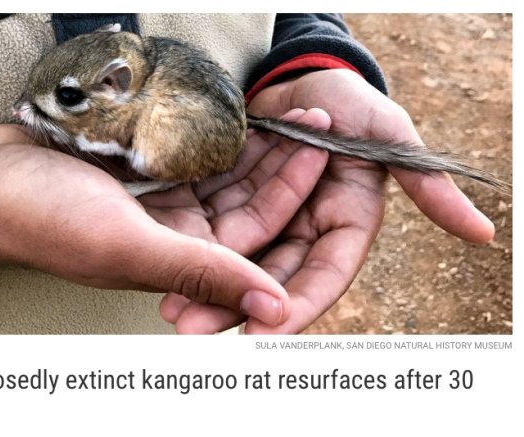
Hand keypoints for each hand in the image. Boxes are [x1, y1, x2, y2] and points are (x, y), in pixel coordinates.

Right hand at [0, 124, 322, 325]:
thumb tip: (277, 310)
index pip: (256, 231)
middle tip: (318, 122)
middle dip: (283, 161)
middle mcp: (177, 231)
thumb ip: (204, 274)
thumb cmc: (43, 220)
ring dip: (258, 143)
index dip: (292, 191)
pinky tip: (248, 111)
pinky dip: (220, 131)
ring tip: (294, 111)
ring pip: (225, 171)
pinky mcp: (146, 168)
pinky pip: (195, 149)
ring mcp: (162, 197)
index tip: (324, 152)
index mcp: (179, 259)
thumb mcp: (130, 247)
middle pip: (247, 196)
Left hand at [161, 69, 494, 333]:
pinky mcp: (233, 200)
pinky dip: (190, 245)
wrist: (305, 77)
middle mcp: (300, 231)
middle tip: (195, 331)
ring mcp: (264, 219)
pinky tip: (162, 264)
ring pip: (234, 259)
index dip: (294, 308)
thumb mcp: (391, 138)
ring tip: (170, 309)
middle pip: (268, 278)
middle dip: (233, 307)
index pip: (320, 278)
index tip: (264, 338)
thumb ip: (425, 184)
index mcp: (342, 227)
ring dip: (203, 284)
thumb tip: (482, 234)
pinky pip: (211, 226)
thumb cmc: (354, 105)